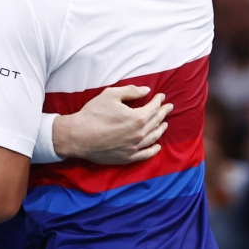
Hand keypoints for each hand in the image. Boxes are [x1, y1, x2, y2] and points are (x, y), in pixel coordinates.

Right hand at [53, 86, 171, 163]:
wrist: (78, 136)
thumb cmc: (93, 114)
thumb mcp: (110, 95)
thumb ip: (130, 91)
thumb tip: (146, 91)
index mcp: (137, 118)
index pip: (153, 108)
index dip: (159, 100)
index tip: (161, 96)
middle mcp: (139, 134)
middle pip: (156, 122)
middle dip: (163, 113)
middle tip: (169, 107)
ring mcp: (134, 147)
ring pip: (153, 138)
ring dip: (161, 129)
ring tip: (165, 124)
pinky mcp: (127, 157)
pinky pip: (145, 154)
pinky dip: (153, 150)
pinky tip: (157, 146)